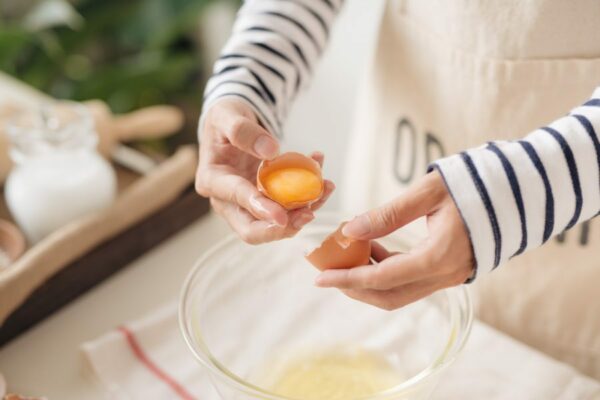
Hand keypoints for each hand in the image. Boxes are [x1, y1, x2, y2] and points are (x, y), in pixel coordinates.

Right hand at [195, 98, 334, 243]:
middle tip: (308, 215)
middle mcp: (226, 200)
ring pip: (274, 223)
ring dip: (302, 212)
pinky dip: (308, 199)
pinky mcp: (265, 202)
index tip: (282, 216)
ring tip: (325, 188)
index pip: (236, 199)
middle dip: (281, 228)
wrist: (231, 124)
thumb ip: (243, 131)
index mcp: (211, 180)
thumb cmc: (224, 119)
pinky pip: (288, 208)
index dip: (259, 209)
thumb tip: (271, 152)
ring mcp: (246, 205)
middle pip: (251, 230)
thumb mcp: (226, 115)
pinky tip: (324, 180)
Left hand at [315, 171, 472, 309]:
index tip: (320, 278)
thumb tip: (350, 231)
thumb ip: (387, 215)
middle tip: (327, 272)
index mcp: (438, 257)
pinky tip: (372, 250)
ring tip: (345, 256)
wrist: (516, 191)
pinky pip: (411, 281)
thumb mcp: (427, 193)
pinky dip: (387, 272)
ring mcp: (449, 276)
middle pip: (389, 296)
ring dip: (369, 281)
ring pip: (400, 292)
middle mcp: (444, 275)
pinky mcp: (449, 271)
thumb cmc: (473, 185)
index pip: (383, 278)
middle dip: (354, 288)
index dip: (348, 280)